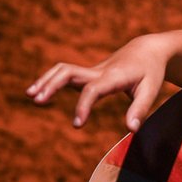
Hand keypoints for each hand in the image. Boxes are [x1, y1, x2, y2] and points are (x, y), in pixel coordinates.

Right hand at [27, 35, 168, 131]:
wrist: (148, 50)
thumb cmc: (151, 72)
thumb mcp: (151, 90)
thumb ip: (140, 109)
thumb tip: (131, 130)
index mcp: (114, 76)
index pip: (93, 89)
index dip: (83, 105)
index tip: (77, 124)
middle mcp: (100, 71)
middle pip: (70, 72)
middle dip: (52, 85)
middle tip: (37, 101)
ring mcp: (92, 70)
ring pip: (64, 70)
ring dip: (46, 80)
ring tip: (30, 96)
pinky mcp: (89, 73)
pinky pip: (66, 74)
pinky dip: (51, 81)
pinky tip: (39, 93)